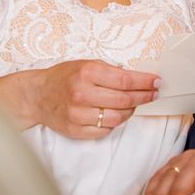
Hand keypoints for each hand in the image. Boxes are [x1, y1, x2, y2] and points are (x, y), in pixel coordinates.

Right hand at [0, 60, 158, 138]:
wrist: (37, 95)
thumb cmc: (64, 77)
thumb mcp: (86, 64)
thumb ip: (110, 71)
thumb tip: (139, 79)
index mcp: (87, 72)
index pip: (126, 80)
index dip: (145, 83)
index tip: (157, 82)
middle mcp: (82, 93)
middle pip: (125, 100)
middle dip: (144, 97)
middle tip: (153, 94)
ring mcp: (78, 114)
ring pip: (118, 118)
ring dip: (130, 112)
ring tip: (132, 105)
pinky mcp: (76, 130)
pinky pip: (105, 130)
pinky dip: (114, 123)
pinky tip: (113, 115)